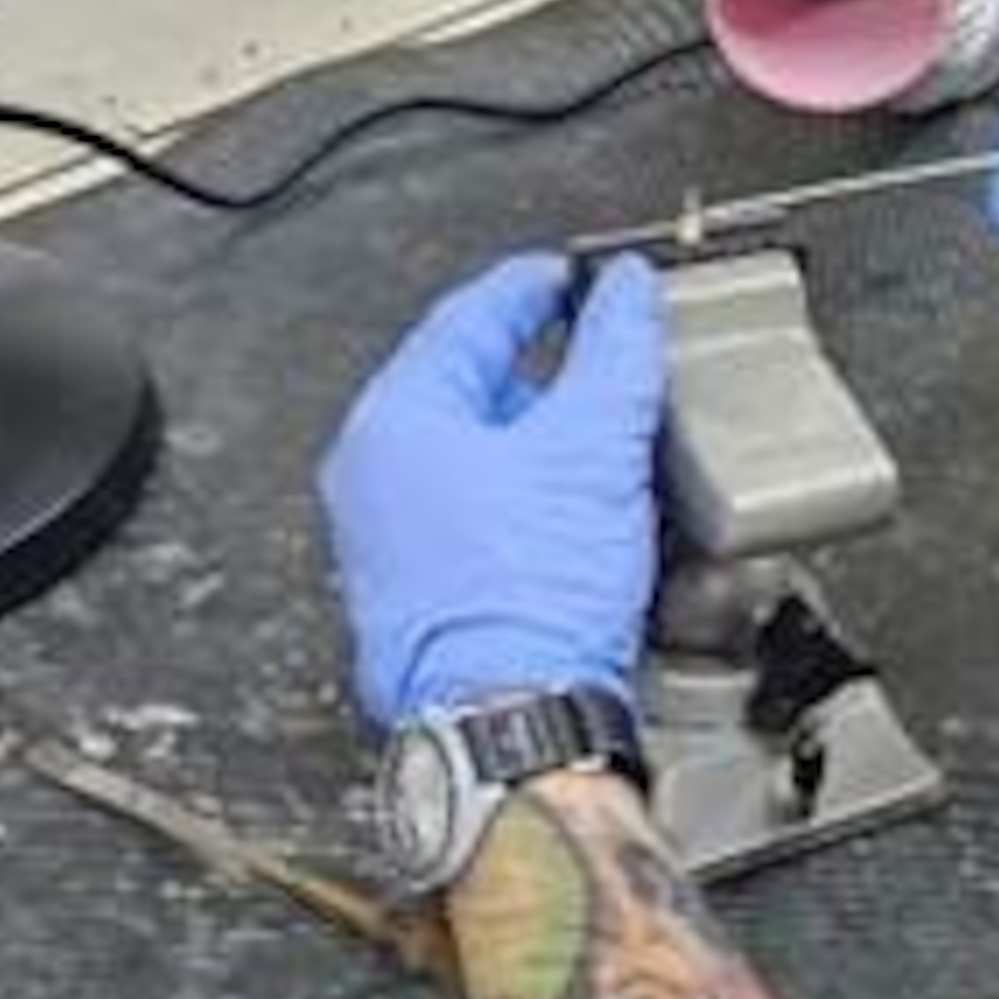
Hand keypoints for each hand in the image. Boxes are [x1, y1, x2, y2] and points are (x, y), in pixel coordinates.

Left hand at [320, 253, 665, 726]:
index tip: (571, 274)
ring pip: (472, 455)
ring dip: (535, 432)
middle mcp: (374, 478)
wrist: (514, 724)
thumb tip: (625, 292)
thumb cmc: (528, 599)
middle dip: (538, 361)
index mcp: (397, 421)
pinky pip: (474, 515)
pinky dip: (524, 493)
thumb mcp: (593, 445)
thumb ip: (614, 350)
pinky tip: (572, 508)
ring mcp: (390, 543)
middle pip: (466, 385)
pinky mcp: (419, 597)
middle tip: (592, 343)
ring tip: (595, 428)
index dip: (532, 286)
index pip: (467, 317)